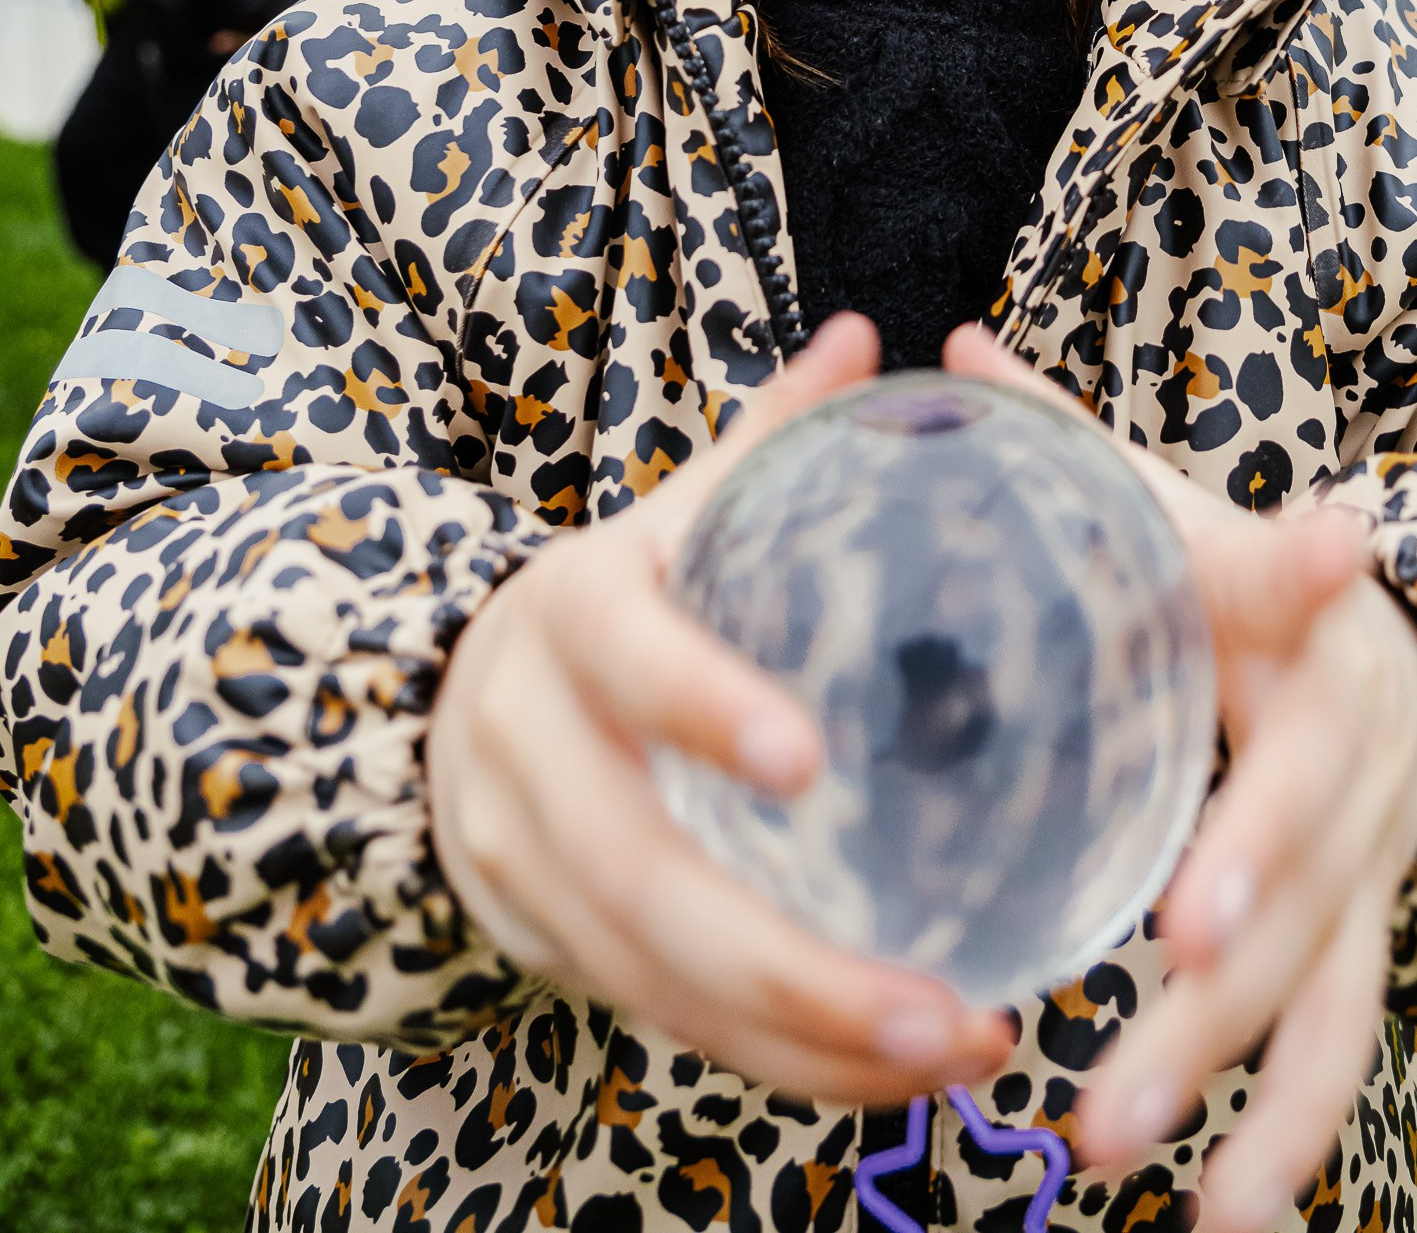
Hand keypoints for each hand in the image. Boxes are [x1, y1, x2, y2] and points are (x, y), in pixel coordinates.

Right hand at [428, 312, 1014, 1103]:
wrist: (458, 685)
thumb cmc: (627, 590)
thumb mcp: (680, 508)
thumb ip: (772, 438)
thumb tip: (866, 342)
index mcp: (571, 606)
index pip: (627, 653)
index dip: (701, 702)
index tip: (808, 760)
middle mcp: (524, 737)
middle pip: (639, 872)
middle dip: (792, 962)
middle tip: (945, 1004)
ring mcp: (515, 852)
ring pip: (650, 976)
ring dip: (805, 1039)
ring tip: (958, 1050)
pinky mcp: (536, 937)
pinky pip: (657, 1022)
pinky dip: (775, 1061)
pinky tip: (893, 1074)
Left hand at [943, 327, 1416, 1230]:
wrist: (1399, 648)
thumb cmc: (1238, 579)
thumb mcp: (1174, 507)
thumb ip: (1071, 450)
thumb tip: (952, 350)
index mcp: (1301, 623)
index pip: (1293, 611)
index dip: (1291, 633)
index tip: (1280, 683)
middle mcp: (1356, 746)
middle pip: (1307, 849)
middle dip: (1239, 933)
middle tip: (1154, 1005)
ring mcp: (1372, 858)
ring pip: (1329, 978)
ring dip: (1237, 1073)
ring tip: (1132, 1159)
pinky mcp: (1366, 940)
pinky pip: (1339, 1046)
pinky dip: (1288, 1136)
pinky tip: (1227, 1225)